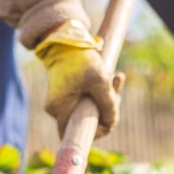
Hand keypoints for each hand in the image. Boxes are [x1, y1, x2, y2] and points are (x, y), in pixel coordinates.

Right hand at [35, 20, 122, 138]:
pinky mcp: (68, 92)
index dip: (93, 133)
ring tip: (116, 78)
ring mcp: (61, 100)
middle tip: (117, 90)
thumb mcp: (101, 82)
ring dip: (106, 97)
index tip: (107, 122)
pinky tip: (111, 76)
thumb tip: (112, 123)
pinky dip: (100, 91)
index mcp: (59, 109)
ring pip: (89, 109)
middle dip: (105, 109)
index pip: (73, 135)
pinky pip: (86, 99)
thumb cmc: (81, 59)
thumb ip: (109, 105)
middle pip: (86, 121)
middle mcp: (57, 108)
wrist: (67, 38)